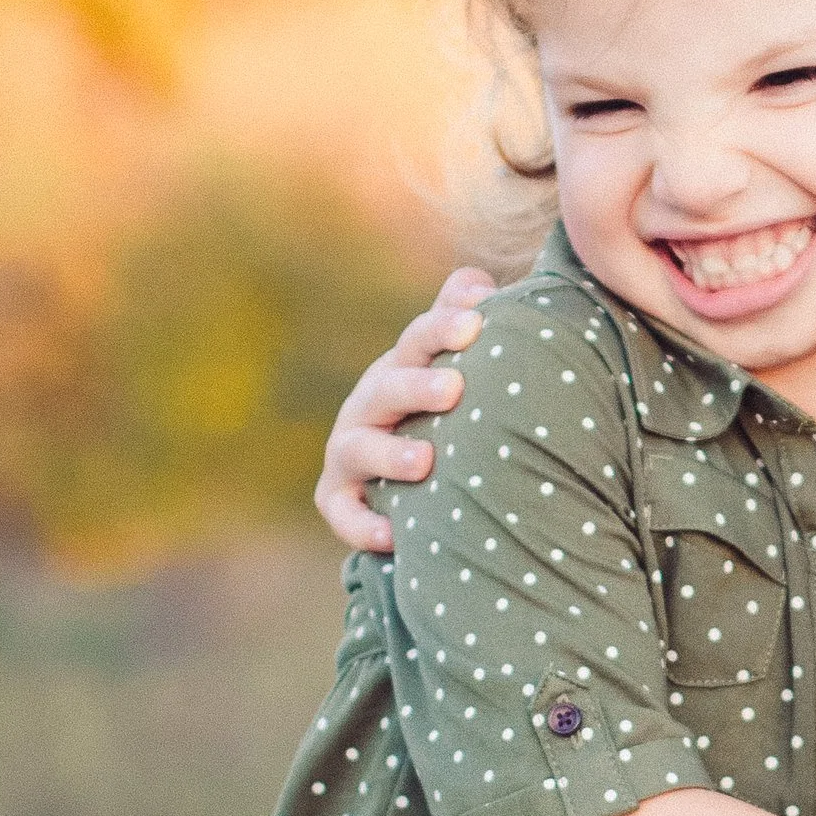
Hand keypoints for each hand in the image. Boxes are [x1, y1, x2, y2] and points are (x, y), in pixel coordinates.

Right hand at [314, 266, 499, 550]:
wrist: (412, 480)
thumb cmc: (442, 412)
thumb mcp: (450, 367)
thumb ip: (461, 322)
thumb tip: (477, 280)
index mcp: (402, 367)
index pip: (419, 340)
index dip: (442, 327)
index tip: (475, 321)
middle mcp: (370, 405)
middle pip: (387, 388)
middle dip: (416, 386)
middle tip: (454, 387)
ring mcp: (350, 451)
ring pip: (358, 449)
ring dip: (388, 455)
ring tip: (424, 461)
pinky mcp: (338, 498)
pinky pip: (343, 512)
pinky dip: (363, 525)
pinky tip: (393, 535)